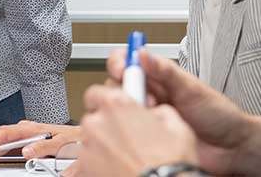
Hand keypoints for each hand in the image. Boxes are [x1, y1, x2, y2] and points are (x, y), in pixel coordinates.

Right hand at [0, 120, 80, 168]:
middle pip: (0, 139)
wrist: (82, 138)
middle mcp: (26, 131)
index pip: (5, 133)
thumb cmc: (73, 138)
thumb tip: (26, 150)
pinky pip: (9, 148)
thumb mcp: (61, 143)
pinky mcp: (27, 143)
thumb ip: (43, 146)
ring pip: (2, 144)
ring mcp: (26, 137)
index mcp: (32, 129)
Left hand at [77, 86, 197, 176]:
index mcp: (115, 105)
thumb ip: (157, 110)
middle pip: (95, 118)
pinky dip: (101, 165)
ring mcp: (87, 148)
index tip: (115, 109)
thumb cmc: (170, 163)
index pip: (97, 92)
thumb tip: (154, 112)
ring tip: (128, 158)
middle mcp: (96, 123)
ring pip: (92, 141)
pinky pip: (90, 162)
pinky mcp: (84, 170)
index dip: (108, 101)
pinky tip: (121, 169)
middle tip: (128, 138)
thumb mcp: (176, 125)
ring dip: (106, 146)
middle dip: (108, 126)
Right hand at [105, 49, 260, 176]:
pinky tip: (150, 134)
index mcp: (159, 78)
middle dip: (125, 91)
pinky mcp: (147, 138)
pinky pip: (128, 131)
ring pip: (120, 109)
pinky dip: (132, 131)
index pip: (128, 62)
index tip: (123, 68)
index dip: (120, 63)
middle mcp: (150, 95)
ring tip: (151, 118)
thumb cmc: (219, 116)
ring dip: (130, 112)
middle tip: (146, 100)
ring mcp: (147, 117)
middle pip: (117, 86)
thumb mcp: (192, 88)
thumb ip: (166, 71)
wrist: (231, 148)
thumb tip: (142, 53)